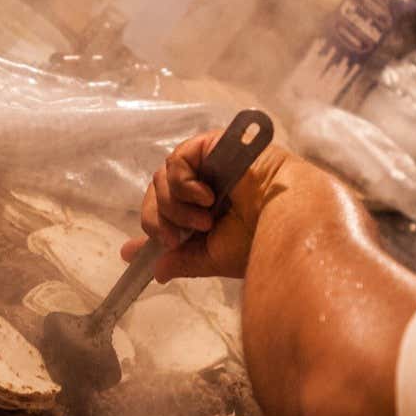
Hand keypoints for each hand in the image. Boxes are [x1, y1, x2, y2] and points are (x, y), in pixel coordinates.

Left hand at [122, 129, 297, 281]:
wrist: (286, 218)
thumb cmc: (258, 240)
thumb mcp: (212, 257)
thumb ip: (182, 259)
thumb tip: (155, 270)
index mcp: (206, 212)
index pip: (166, 215)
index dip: (150, 228)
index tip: (129, 252)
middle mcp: (205, 187)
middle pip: (157, 196)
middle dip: (159, 221)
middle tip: (175, 239)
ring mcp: (207, 165)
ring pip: (162, 180)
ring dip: (175, 207)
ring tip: (203, 221)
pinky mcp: (211, 145)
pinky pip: (177, 161)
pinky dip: (183, 184)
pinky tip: (206, 198)